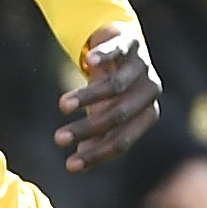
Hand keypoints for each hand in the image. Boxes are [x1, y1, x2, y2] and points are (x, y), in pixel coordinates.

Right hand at [57, 21, 162, 170]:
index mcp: (147, 113)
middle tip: (58, 139)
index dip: (97, 154)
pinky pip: (117, 51)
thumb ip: (97, 134)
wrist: (123, 45)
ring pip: (116, 86)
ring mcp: (142, 65)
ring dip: (87, 96)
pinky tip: (88, 62)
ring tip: (62, 105)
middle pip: (119, 115)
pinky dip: (104, 57)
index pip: (122, 140)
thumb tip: (76, 164)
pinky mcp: (130, 42)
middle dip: (87, 128)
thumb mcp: (105, 111)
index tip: (69, 165)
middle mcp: (149, 91)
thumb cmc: (115, 87)